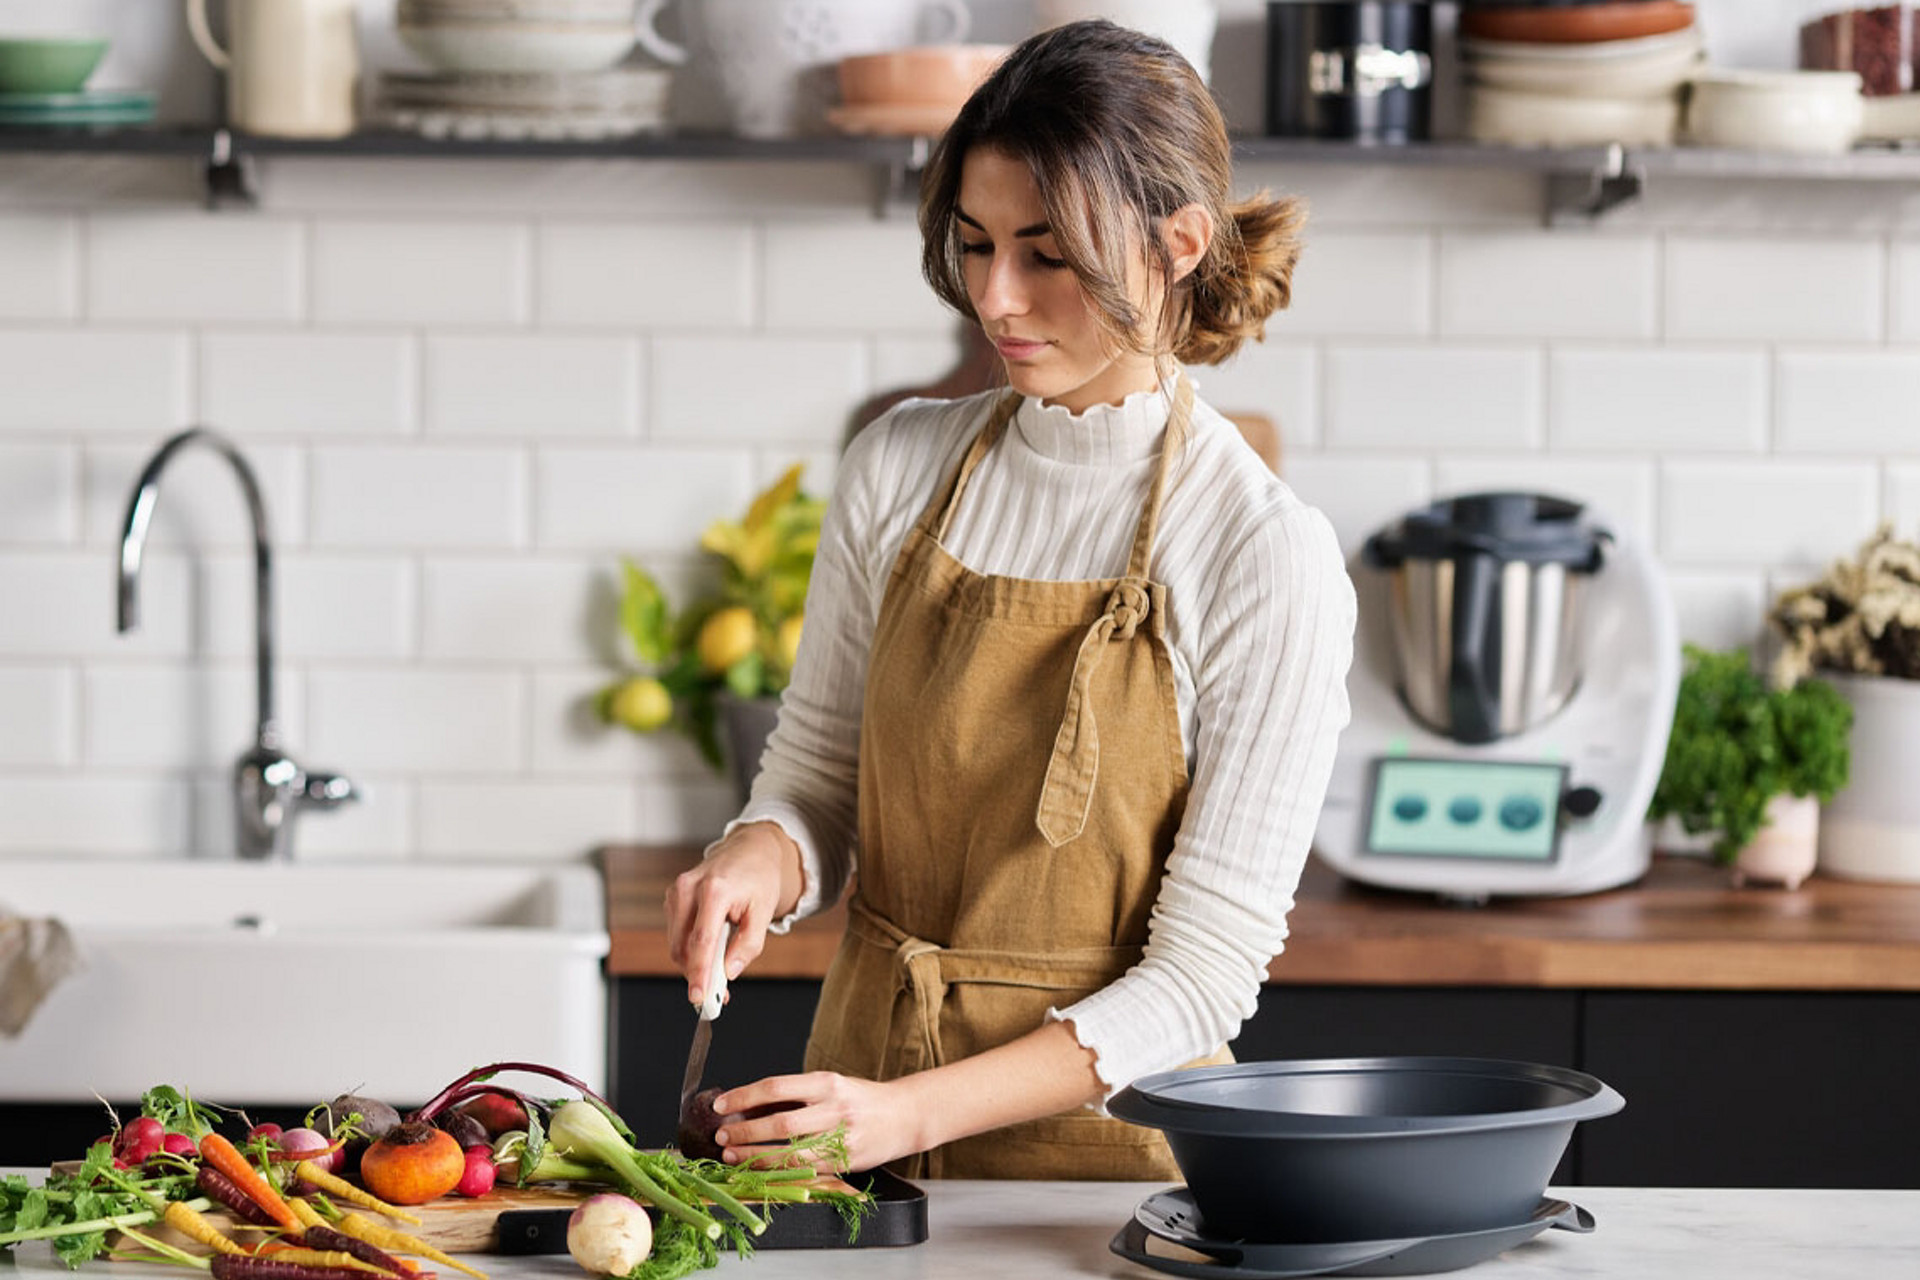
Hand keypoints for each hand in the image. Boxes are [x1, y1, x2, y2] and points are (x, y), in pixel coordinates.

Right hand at [664, 821, 803, 1004]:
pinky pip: (677, 933)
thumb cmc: (759, 877)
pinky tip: (710, 951)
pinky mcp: (672, 897)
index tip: (699, 997)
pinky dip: (690, 949)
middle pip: (683, 946)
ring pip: (676, 943)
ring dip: (693, 963)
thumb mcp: (765, 911)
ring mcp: (676, 892)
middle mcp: (689, 888)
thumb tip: (730, 972)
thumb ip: (748, 945)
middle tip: (719, 994)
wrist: (750, 849)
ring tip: (719, 971)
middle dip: (697, 974)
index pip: (701, 941)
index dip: (698, 974)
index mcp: (714, 890)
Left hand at [707, 1072, 925, 1173]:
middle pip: (780, 1122)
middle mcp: (834, 1109)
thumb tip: (749, 1105)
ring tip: (732, 1155)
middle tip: (721, 1135)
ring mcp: (841, 1139)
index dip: (744, 1097)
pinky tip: (759, 1171)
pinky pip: (805, 1171)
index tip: (721, 1105)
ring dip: (755, 1156)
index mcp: (827, 1083)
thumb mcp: (831, 1084)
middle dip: (744, 1131)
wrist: (905, 1116)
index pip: (776, 1087)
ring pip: (790, 1153)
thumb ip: (796, 1094)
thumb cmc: (862, 1099)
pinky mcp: (845, 1163)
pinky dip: (777, 1172)